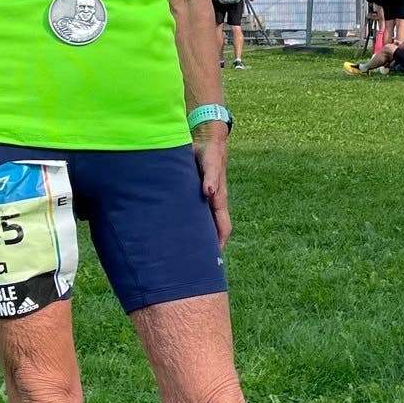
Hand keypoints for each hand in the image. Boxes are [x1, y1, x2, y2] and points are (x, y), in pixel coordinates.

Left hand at [192, 127, 231, 248]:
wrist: (206, 139)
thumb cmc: (209, 151)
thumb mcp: (210, 163)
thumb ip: (210, 177)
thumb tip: (209, 193)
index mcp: (219, 198)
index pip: (223, 227)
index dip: (220, 243)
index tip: (214, 259)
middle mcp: (213, 201)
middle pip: (214, 229)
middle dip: (209, 245)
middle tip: (198, 263)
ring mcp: (206, 198)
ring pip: (204, 222)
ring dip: (199, 235)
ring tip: (187, 251)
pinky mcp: (198, 192)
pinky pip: (196, 212)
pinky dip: (192, 223)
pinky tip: (180, 228)